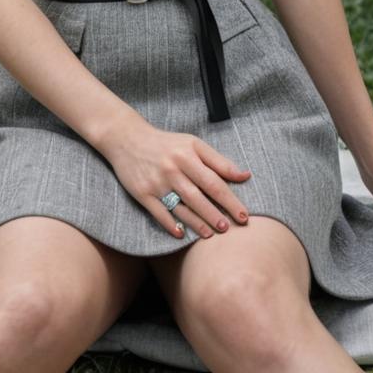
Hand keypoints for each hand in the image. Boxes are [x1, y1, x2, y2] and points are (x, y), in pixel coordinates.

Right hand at [102, 124, 251, 238]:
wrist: (127, 138)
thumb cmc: (166, 143)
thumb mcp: (193, 144)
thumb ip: (219, 161)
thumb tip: (245, 175)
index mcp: (187, 155)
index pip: (214, 181)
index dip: (230, 200)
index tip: (244, 215)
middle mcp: (173, 169)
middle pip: (198, 197)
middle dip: (215, 215)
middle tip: (229, 229)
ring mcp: (157, 182)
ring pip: (180, 207)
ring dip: (197, 222)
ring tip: (210, 235)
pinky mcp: (142, 193)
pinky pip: (159, 213)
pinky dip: (170, 224)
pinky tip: (181, 234)